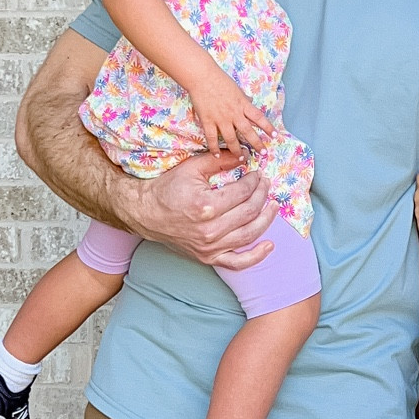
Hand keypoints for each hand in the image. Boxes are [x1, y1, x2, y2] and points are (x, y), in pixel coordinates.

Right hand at [125, 150, 277, 270]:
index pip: (243, 192)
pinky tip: (269, 246)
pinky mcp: (208, 257)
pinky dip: (256, 256)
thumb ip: (219, 161)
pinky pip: (237, 263)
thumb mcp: (191, 168)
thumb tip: (244, 155)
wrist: (145, 213)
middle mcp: (210, 230)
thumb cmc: (167, 189)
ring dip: (266, 219)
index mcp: (206, 206)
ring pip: (249, 235)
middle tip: (266, 184)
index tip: (257, 174)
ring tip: (273, 206)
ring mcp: (210, 247)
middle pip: (249, 212)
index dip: (255, 181)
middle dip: (262, 195)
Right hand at [188, 62, 276, 153]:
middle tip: (263, 152)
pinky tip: (217, 155)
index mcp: (242, 104)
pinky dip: (214, 148)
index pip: (259, 117)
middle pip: (248, 132)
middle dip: (257, 143)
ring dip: (237, 150)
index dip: (268, 127)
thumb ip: (243, 98)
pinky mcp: (208, 121)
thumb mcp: (237, 88)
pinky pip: (212, 138)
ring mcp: (221, 118)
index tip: (274, 135)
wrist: (201, 76)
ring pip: (231, 138)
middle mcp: (234, 113)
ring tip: (241, 158)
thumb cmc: (219, 79)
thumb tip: (250, 101)